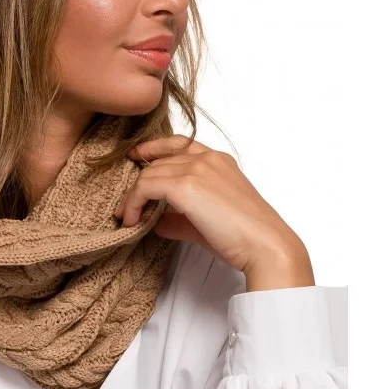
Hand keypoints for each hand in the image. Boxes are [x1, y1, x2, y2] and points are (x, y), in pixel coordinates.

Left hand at [114, 135, 308, 274]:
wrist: (263, 244)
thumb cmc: (242, 237)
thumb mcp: (206, 222)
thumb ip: (179, 218)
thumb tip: (155, 222)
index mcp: (219, 160)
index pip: (179, 144)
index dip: (154, 148)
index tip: (137, 158)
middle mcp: (207, 158)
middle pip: (159, 161)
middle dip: (138, 182)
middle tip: (126, 207)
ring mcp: (196, 169)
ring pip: (149, 174)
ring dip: (132, 197)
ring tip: (127, 218)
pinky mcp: (185, 186)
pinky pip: (145, 186)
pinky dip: (133, 203)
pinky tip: (131, 220)